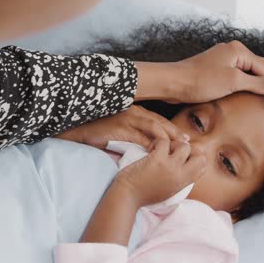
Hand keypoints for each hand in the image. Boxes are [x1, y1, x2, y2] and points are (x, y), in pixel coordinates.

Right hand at [56, 106, 185, 148]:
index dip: (171, 128)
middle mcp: (132, 111)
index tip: (183, 138)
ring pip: (153, 127)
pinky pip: (139, 136)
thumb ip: (133, 134)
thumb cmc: (96, 130)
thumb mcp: (118, 129)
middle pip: (159, 122)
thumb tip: (147, 147)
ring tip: (179, 147)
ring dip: (168, 137)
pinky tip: (160, 152)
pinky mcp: (119, 127)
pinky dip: (151, 144)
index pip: (157, 119)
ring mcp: (126, 118)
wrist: (76, 129)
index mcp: (133, 110)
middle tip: (188, 143)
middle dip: (174, 132)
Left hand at [112, 139, 205, 206]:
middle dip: (189, 149)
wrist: (127, 197)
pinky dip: (158, 141)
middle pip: (200, 156)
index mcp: (183, 184)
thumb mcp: (168, 191)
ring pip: (184, 146)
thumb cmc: (143, 194)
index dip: (194, 158)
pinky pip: (165, 141)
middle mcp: (180, 175)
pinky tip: (151, 149)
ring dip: (173, 143)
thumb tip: (184, 165)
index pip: (203, 167)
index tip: (182, 157)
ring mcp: (170, 167)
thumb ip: (178, 179)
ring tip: (162, 150)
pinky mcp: (157, 160)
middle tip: (174, 151)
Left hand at [135, 40, 263, 103]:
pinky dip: (255, 84)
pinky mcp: (218, 70)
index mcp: (239, 51)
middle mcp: (233, 52)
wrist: (171, 83)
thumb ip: (259, 83)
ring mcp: (225, 60)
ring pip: (254, 72)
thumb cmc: (198, 81)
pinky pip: (243, 76)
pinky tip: (260, 91)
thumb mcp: (232, 82)